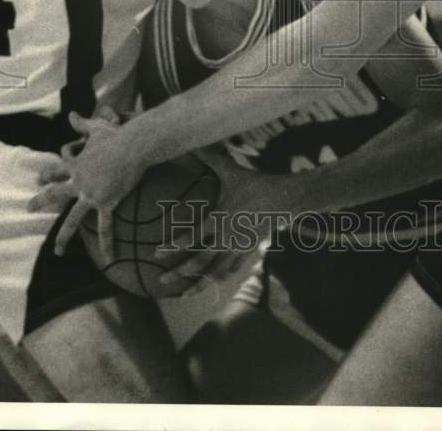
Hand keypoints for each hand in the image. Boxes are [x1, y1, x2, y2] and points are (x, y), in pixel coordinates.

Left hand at [28, 109, 150, 257]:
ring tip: (56, 251)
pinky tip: (107, 259)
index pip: (56, 170)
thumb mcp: (96, 127)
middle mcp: (79, 182)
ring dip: (63, 236)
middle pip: (54, 194)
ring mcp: (91, 195)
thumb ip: (82, 123)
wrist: (132, 146)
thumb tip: (71, 114)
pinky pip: (105, 228)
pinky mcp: (106, 203)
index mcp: (76, 164)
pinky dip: (106, 244)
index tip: (37, 179)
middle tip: (28, 209)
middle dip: (40, 202)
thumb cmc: (116, 136)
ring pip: (73, 219)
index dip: (46, 174)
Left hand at [154, 144, 288, 291]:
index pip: (192, 238)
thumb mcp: (230, 171)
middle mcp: (226, 238)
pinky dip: (220, 277)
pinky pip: (232, 268)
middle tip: (162, 281)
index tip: (156, 253)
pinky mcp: (248, 250)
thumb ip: (209, 158)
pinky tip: (213, 283)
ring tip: (184, 295)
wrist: (285, 199)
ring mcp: (238, 247)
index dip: (173, 247)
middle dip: (180, 273)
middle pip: (200, 263)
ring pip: (216, 273)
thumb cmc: (255, 183)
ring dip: (198, 285)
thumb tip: (191, 145)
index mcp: (219, 220)